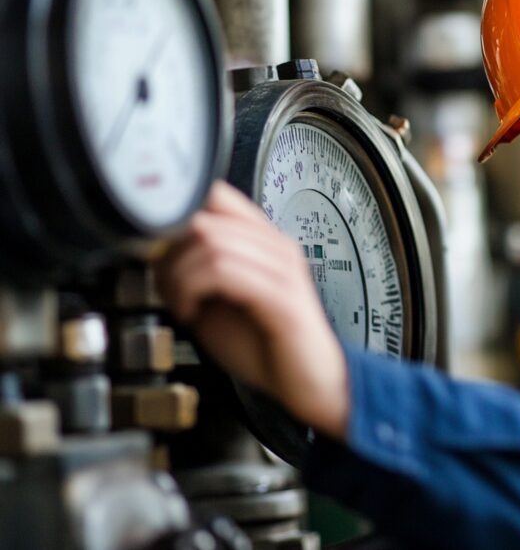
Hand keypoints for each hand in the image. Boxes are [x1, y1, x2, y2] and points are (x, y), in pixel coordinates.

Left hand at [154, 180, 348, 439]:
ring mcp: (282, 268)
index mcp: (264, 240)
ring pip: (210, 242)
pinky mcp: (281, 296)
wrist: (308, 382)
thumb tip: (154, 252)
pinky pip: (224, 272)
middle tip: (166, 287)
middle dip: (170, 254)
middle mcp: (276, 246)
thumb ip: (195, 270)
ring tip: (180, 304)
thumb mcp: (219, 299)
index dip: (177, 215)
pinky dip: (193, 291)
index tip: (158, 250)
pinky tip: (192, 312)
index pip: (217, 193)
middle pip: (205, 217)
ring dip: (179, 276)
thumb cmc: (265, 344)